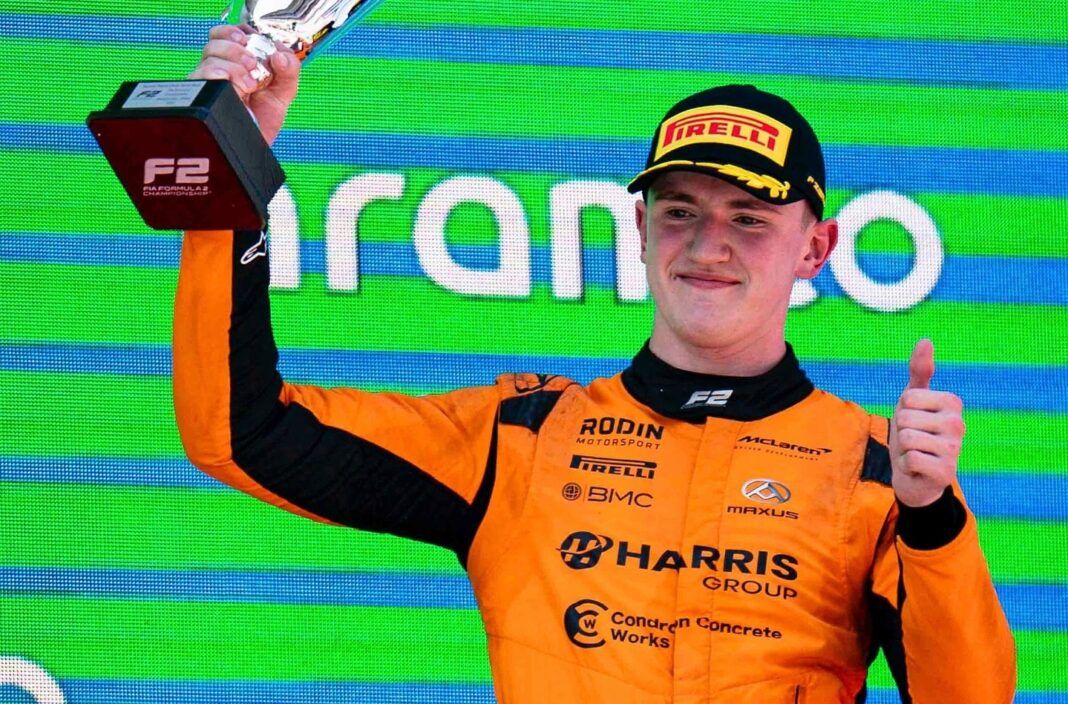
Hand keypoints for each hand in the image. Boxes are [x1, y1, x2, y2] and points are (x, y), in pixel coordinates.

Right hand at [188, 24, 300, 145]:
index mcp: (236, 62)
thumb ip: (290, 69)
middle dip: (236, 47)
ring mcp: (209, 83)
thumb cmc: (264, 121)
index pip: (226, 34)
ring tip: (251, 84)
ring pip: (209, 56)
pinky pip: (203, 75)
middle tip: (253, 63)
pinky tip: (240, 89)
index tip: (250, 39)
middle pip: (215, 40)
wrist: (255, 147)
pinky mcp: (203, 96)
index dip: (237, 32)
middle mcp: (218, 69)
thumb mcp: (284, 91)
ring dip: (234, 65)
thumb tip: (280, 56)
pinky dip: (223, 75)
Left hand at [889, 339, 964, 506]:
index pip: (908, 398)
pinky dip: (906, 465)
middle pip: (905, 417)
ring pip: (906, 438)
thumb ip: (919, 371)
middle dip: (901, 431)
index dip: (902, 411)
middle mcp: (959, 424)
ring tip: (915, 453)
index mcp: (953, 403)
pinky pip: (911, 459)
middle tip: (913, 440)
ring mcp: (955, 449)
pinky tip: (917, 468)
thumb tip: (926, 340)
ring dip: (902, 449)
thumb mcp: (912, 400)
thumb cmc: (914, 432)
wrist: (914, 475)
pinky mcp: (946, 472)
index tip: (914, 421)